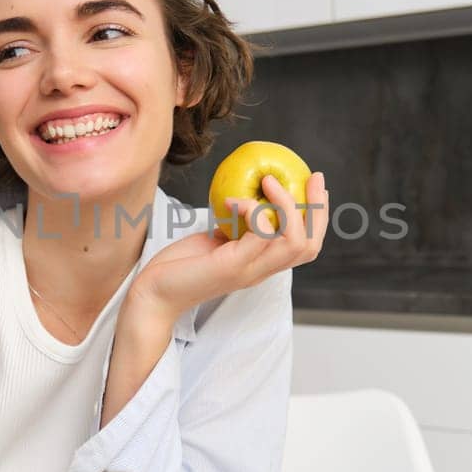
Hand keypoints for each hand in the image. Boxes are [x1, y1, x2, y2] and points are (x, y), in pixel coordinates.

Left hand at [128, 172, 328, 321]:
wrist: (153, 294)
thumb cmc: (180, 266)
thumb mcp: (215, 242)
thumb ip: (235, 228)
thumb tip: (245, 200)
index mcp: (262, 265)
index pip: (305, 247)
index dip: (317, 218)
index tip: (314, 187)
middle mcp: (262, 271)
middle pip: (309, 246)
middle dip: (317, 209)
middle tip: (312, 178)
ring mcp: (249, 271)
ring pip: (294, 241)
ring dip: (287, 204)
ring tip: (268, 181)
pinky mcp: (233, 266)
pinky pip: (260, 233)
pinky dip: (252, 209)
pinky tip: (232, 201)